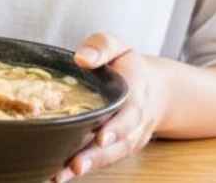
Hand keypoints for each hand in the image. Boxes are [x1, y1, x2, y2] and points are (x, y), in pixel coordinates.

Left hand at [52, 33, 167, 181]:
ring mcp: (129, 137)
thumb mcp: (117, 46)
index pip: (129, 112)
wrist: (154, 88)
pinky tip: (60, 175)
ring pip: (111, 156)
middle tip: (75, 165)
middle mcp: (135, 120)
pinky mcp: (120, 148)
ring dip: (89, 166)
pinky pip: (105, 160)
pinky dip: (86, 169)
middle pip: (119, 141)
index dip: (116, 127)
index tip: (100, 136)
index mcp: (135, 93)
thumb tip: (82, 58)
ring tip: (61, 175)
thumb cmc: (127, 65)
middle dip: (97, 155)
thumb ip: (101, 47)